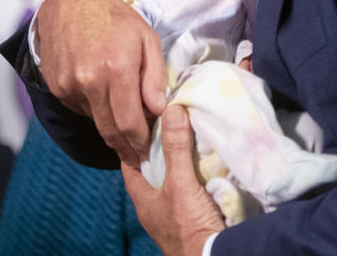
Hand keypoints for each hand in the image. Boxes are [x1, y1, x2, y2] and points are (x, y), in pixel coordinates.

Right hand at [36, 0, 166, 165]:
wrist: (71, 1)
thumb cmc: (116, 17)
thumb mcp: (147, 38)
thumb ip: (155, 76)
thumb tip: (159, 111)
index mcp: (116, 69)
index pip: (130, 123)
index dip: (141, 143)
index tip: (149, 152)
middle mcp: (89, 81)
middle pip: (110, 131)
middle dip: (126, 148)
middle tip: (138, 156)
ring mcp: (69, 85)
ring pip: (95, 122)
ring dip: (111, 128)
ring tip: (125, 127)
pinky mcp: (56, 86)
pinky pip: (79, 109)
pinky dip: (94, 110)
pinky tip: (103, 98)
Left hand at [122, 105, 224, 255]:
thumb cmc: (188, 227)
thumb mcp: (180, 184)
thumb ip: (175, 149)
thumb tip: (171, 110)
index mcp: (142, 198)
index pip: (129, 162)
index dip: (133, 140)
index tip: (145, 120)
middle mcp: (155, 205)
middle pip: (153, 169)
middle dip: (161, 147)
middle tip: (171, 122)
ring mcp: (174, 212)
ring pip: (173, 178)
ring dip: (181, 160)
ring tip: (191, 135)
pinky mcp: (193, 215)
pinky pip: (192, 188)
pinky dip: (197, 174)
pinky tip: (207, 161)